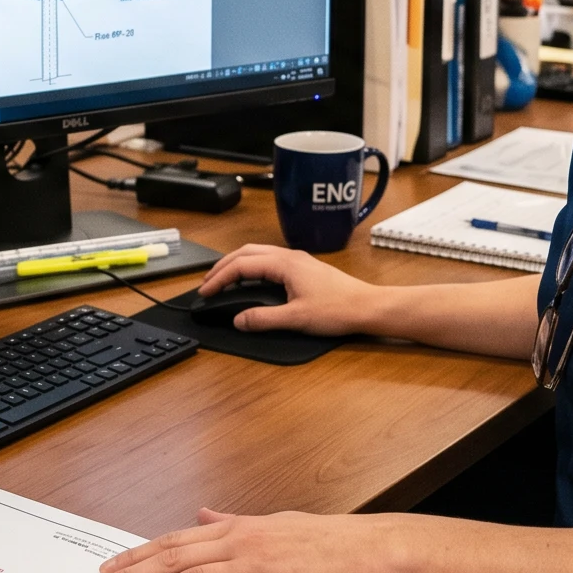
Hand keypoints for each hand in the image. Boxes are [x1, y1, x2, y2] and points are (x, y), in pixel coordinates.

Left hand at [87, 509, 411, 572]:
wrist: (365, 548)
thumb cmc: (320, 538)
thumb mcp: (270, 521)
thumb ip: (231, 520)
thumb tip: (202, 513)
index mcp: (235, 528)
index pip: (173, 541)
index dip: (136, 555)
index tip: (107, 568)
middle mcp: (239, 544)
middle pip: (172, 560)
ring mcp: (257, 567)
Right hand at [198, 244, 388, 334]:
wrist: (367, 307)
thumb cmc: (338, 310)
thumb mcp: (296, 318)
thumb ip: (264, 319)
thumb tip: (239, 320)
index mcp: (285, 264)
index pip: (242, 265)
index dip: (220, 278)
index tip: (205, 291)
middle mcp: (290, 256)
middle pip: (247, 252)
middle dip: (224, 266)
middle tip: (208, 283)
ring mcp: (298, 260)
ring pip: (258, 254)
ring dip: (237, 264)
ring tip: (223, 280)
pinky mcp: (304, 268)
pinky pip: (270, 260)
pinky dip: (252, 267)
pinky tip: (251, 281)